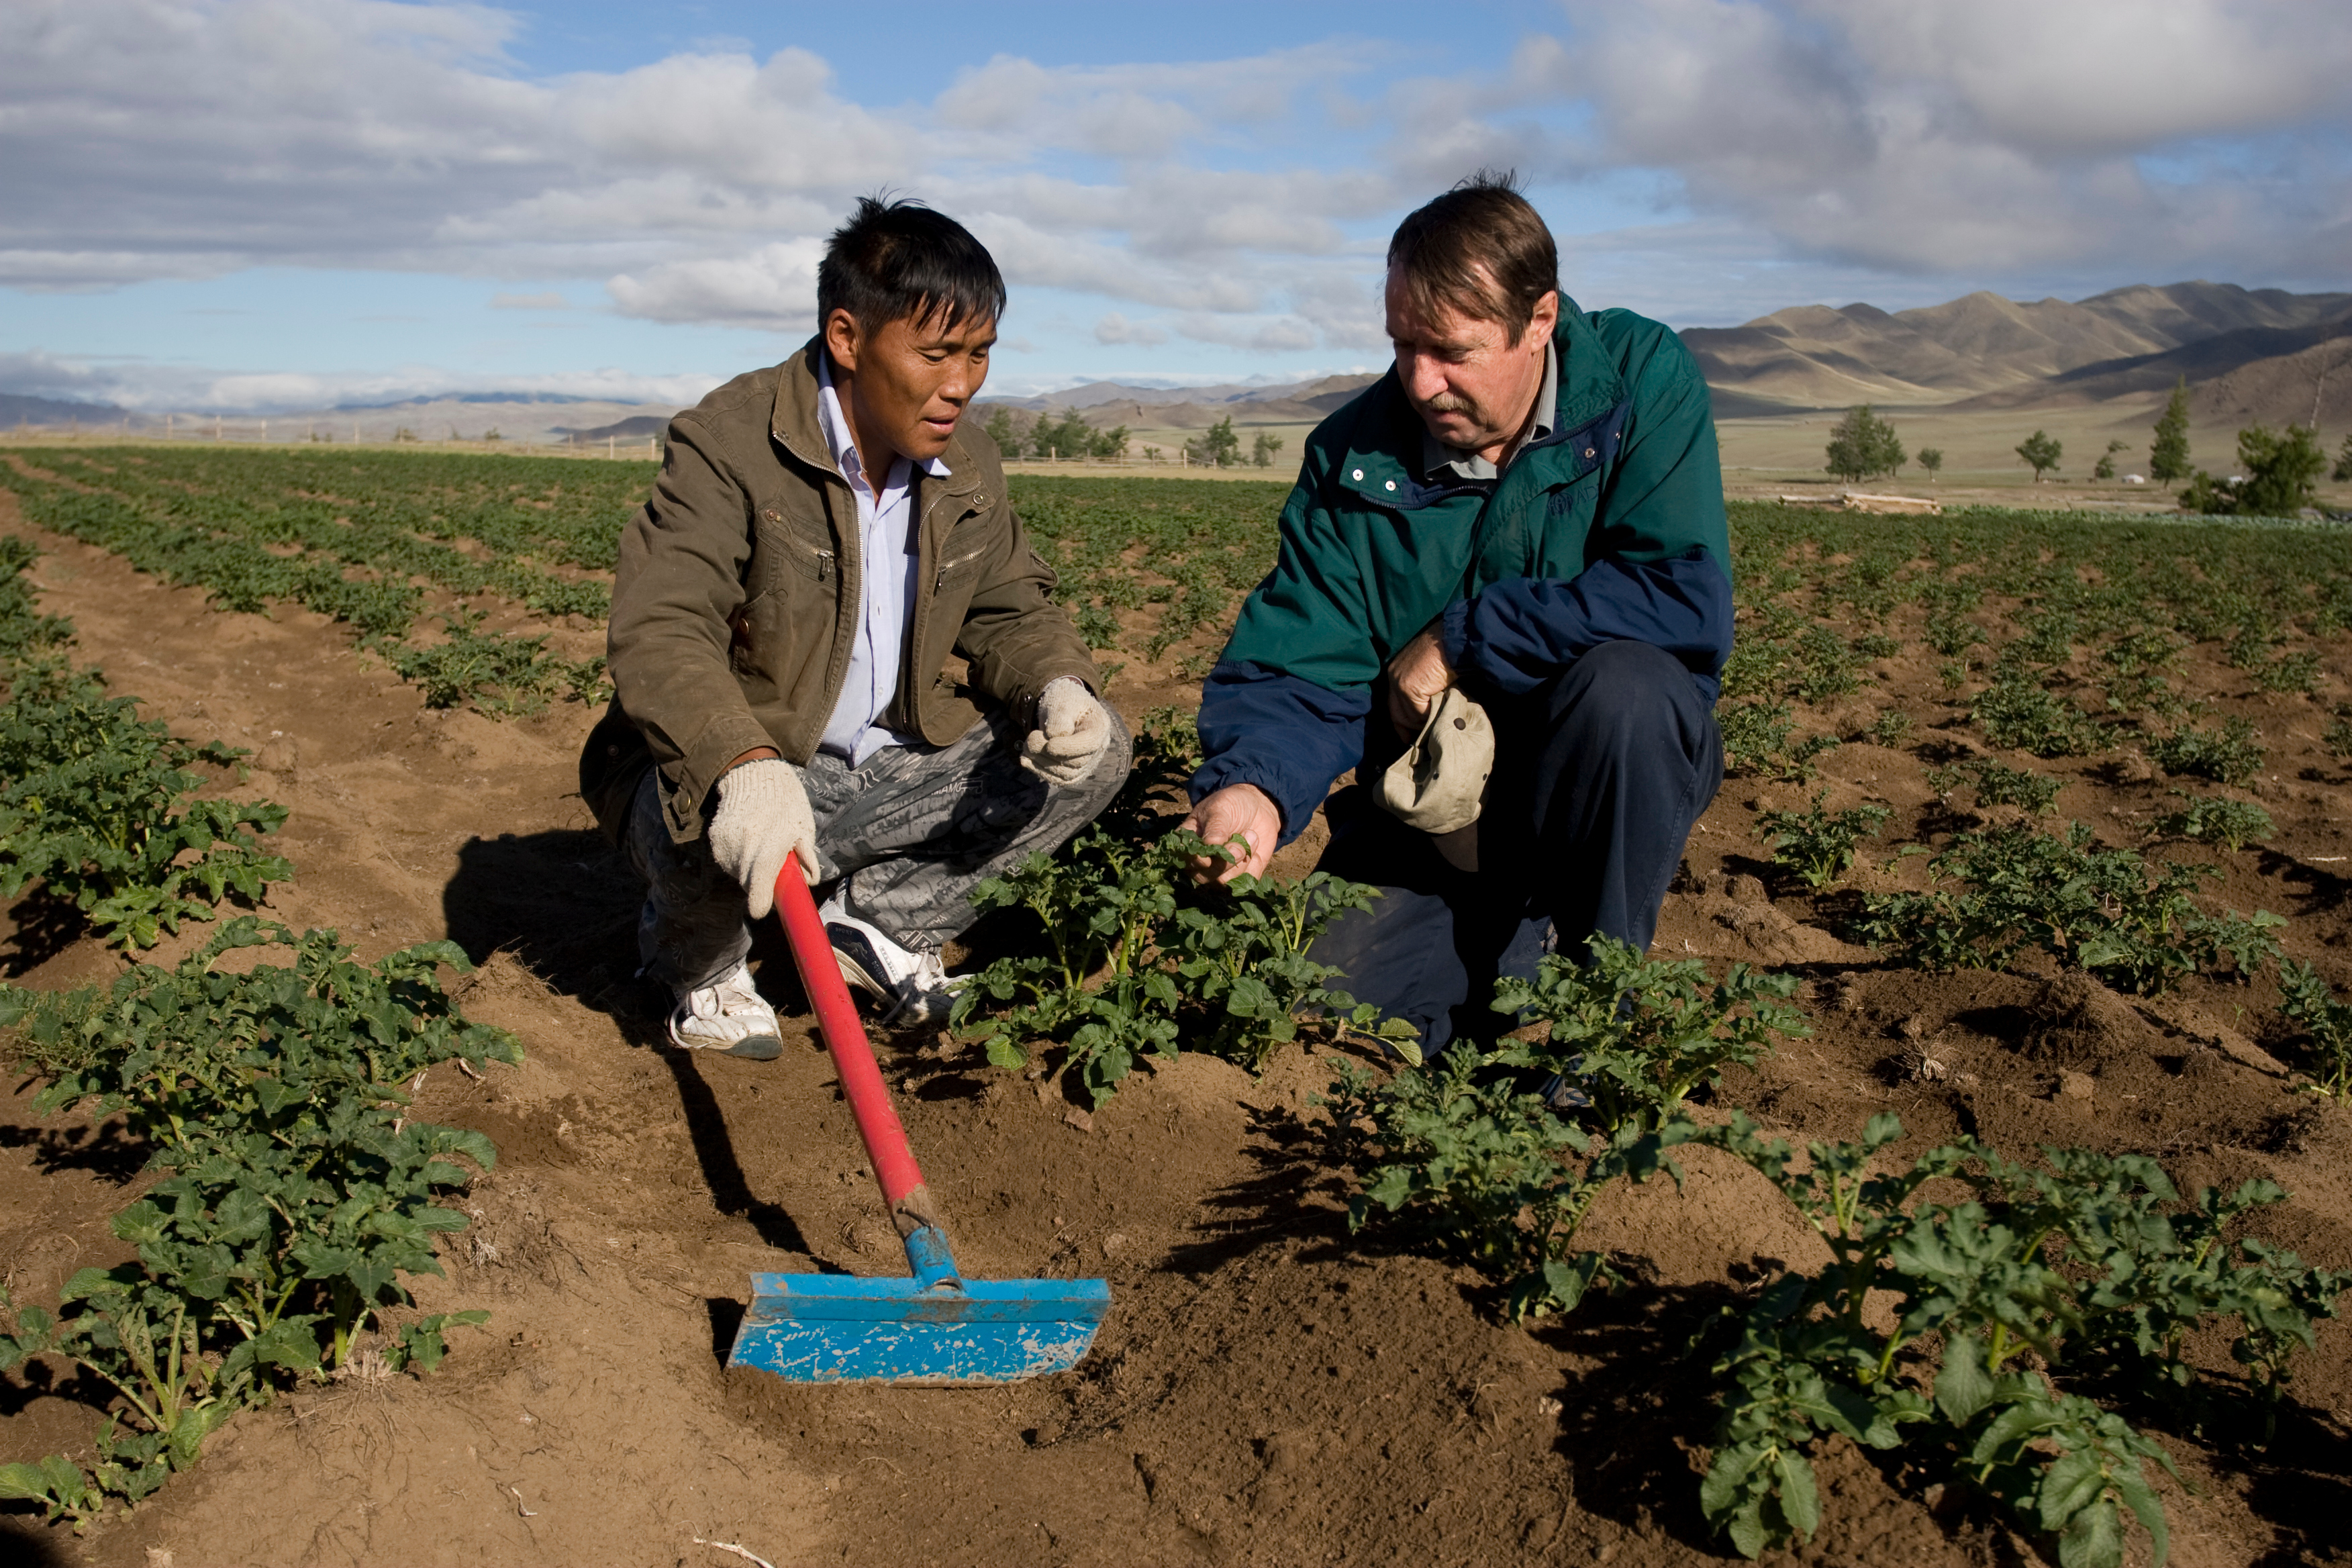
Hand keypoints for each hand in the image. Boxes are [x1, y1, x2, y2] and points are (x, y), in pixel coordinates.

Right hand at [706, 758, 817, 919]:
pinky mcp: (715, 837)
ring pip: (736, 872)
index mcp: (771, 842)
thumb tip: (809, 881)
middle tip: (772, 869)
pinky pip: (726, 860)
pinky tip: (747, 840)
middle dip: (759, 884)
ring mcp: (726, 841)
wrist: (754, 775)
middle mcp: (745, 844)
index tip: (761, 910)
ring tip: (760, 847)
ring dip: (748, 870)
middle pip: (748, 882)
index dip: (760, 900)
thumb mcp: (804, 827)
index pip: (759, 881)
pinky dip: (736, 858)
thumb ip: (806, 856)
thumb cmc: (786, 802)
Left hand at [1021, 677, 1110, 784]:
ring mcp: (1088, 763)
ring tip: (1026, 747)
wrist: (1060, 708)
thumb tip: (1054, 736)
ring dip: (1042, 764)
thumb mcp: (1062, 700)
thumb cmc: (1063, 700)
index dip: (1068, 748)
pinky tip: (1026, 760)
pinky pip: (1059, 780)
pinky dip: (1040, 772)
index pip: (1089, 744)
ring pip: (1066, 775)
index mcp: (1100, 726)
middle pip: (1077, 763)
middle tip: (1030, 740)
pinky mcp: (1074, 772)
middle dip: (1049, 754)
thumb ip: (1059, 716)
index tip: (1048, 744)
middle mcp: (1098, 748)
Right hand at [1177, 782, 1279, 883]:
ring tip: (1251, 835)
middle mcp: (1201, 860)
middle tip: (1239, 847)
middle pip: (1203, 876)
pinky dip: (1254, 865)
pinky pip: (1246, 881)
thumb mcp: (1220, 808)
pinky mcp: (1242, 874)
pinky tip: (1255, 844)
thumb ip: (1215, 827)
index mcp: (1189, 842)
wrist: (1258, 805)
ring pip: (1224, 882)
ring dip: (1241, 862)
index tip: (1208, 857)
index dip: (1195, 861)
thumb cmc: (1232, 804)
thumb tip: (1210, 844)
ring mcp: (1221, 869)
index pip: (1184, 859)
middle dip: (1223, 864)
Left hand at [1385, 625, 1453, 735]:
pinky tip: (1442, 712)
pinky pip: (1419, 713)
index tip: (1412, 736)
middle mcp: (1394, 676)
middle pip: (1397, 714)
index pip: (1395, 705)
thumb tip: (1430, 713)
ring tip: (1437, 726)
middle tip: (1421, 742)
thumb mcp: (1432, 673)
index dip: (1404, 723)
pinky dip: (1430, 716)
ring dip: (1424, 724)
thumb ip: (1426, 690)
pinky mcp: (1409, 688)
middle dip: (1409, 730)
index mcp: (1397, 671)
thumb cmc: (1449, 652)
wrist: (1454, 640)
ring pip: (1409, 717)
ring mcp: (1399, 682)